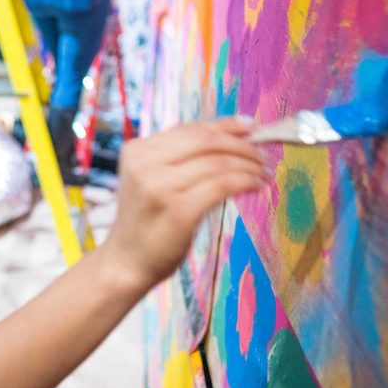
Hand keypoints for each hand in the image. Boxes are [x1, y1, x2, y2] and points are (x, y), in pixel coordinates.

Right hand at [103, 119, 264, 288]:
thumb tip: (230, 137)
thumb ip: (178, 159)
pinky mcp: (178, 211)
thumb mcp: (151, 180)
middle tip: (262, 154)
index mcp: (137, 151)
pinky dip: (244, 181)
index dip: (225, 125)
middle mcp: (145, 164)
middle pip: (206, 141)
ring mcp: (160, 187)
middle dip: (241, 144)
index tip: (250, 126)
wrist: (125, 262)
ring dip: (248, 164)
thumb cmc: (146, 223)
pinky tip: (254, 186)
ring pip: (217, 163)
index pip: (190, 128)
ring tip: (261, 173)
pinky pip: (222, 185)